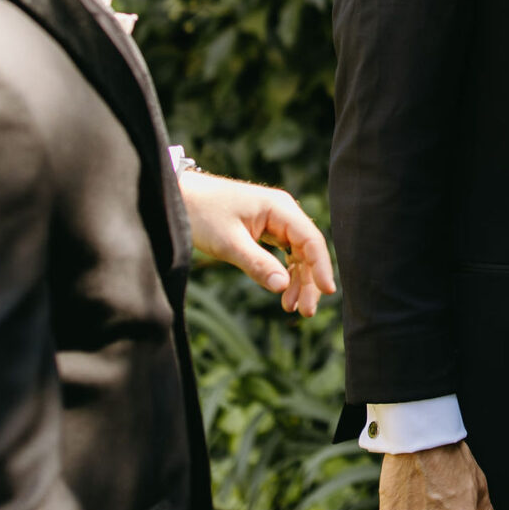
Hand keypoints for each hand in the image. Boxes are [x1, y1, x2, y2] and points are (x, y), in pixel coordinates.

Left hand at [183, 172, 335, 316]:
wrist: (180, 197)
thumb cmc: (203, 213)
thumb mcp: (229, 242)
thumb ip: (257, 264)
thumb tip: (283, 287)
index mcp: (280, 208)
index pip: (311, 239)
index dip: (321, 266)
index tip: (328, 291)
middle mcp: (283, 212)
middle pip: (307, 250)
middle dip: (309, 281)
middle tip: (305, 312)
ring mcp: (275, 221)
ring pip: (297, 254)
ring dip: (298, 281)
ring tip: (291, 308)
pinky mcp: (265, 230)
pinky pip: (284, 254)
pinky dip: (284, 273)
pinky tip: (283, 292)